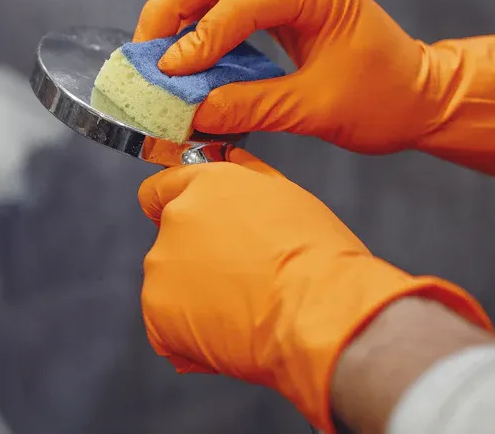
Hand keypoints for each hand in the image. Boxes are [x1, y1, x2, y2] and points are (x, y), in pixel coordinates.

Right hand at [134, 0, 494, 186]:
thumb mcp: (314, 112)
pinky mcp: (288, 0)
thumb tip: (191, 112)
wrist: (424, 97)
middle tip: (146, 50)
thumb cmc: (384, 103)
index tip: (167, 73)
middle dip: (174, 5)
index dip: (197, 39)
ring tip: (162, 43)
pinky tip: (192, 46)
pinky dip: (205, 10)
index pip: (239, 3)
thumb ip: (250, 106)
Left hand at [138, 149, 490, 431]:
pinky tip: (235, 333)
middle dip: (197, 248)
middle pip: (170, 232)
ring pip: (172, 278)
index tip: (196, 217)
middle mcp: (174, 219)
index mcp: (205, 182)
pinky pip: (170, 322)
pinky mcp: (164, 315)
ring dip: (197, 289)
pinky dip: (192, 328)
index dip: (183, 200)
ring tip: (250, 306)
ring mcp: (164, 269)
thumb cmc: (326, 253)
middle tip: (245, 272)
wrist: (332, 314)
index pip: (162, 182)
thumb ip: (244, 181)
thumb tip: (223, 162)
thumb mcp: (284, 197)